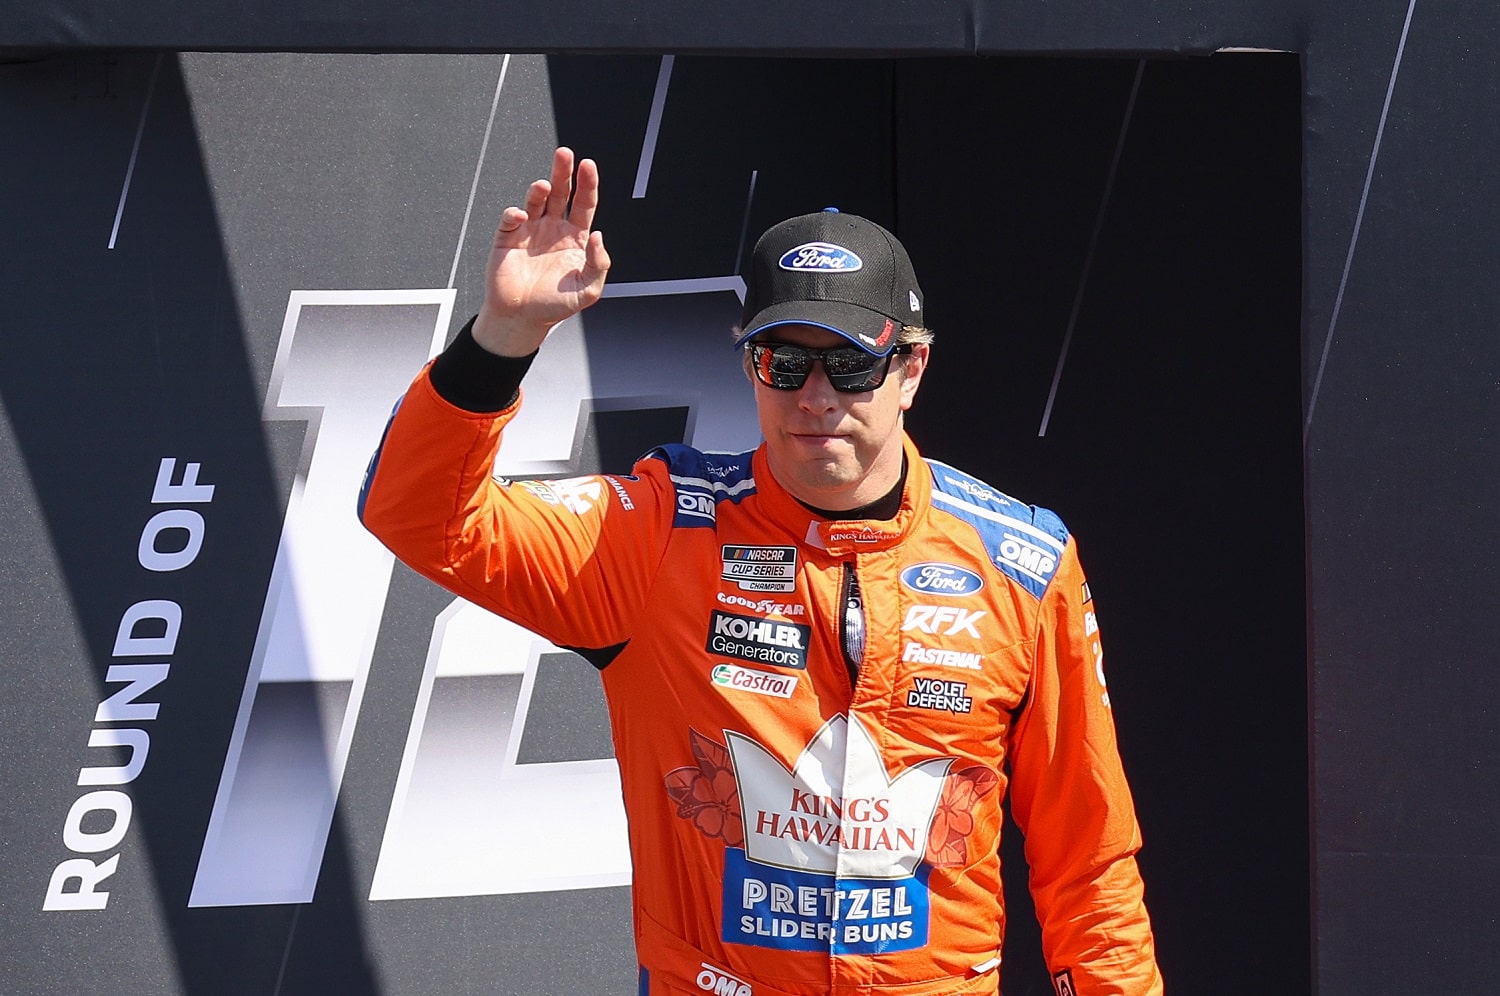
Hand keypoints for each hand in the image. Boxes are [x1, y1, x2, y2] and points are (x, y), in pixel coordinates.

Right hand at [473, 147, 610, 355]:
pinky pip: (511, 217)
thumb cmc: (555, 305)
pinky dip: (515, 212)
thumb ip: (598, 264)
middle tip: (564, 153)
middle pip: (561, 192)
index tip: (588, 165)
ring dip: (540, 188)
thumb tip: (598, 235)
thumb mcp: (588, 289)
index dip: (587, 184)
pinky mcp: (508, 237)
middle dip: (563, 171)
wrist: (521, 319)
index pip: (584, 203)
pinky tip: (521, 215)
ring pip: (536, 199)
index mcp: (575, 237)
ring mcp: (530, 230)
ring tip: (545, 185)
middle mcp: (553, 228)